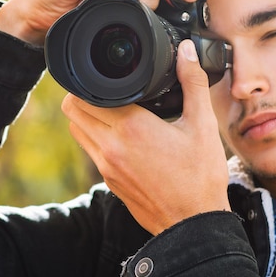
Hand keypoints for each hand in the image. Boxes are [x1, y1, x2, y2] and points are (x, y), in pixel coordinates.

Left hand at [61, 40, 230, 234]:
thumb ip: (192, 83)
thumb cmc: (200, 177)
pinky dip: (97, 138)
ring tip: (114, 109)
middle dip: (86, 94)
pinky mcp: (110, 182)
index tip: (109, 75)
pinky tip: (123, 136)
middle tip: (109, 89)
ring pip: (78, 131)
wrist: (194, 225)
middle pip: (73, 110)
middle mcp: (111, 148)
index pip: (85, 95)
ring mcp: (107, 167)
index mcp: (131, 128)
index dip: (92, 80)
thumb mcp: (202, 125)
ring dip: (88, 116)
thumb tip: (186, 51)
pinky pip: (91, 151)